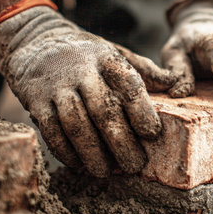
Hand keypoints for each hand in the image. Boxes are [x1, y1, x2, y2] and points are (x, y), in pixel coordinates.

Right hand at [0, 6, 175, 176]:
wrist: (36, 41)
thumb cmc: (85, 54)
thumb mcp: (114, 52)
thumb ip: (144, 69)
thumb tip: (176, 84)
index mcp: (106, 58)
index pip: (128, 83)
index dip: (141, 110)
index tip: (152, 133)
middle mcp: (82, 71)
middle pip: (103, 110)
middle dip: (121, 142)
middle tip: (135, 165)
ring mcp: (57, 86)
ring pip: (76, 124)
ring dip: (92, 152)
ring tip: (105, 172)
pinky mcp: (36, 101)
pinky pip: (51, 131)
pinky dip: (65, 151)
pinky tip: (79, 164)